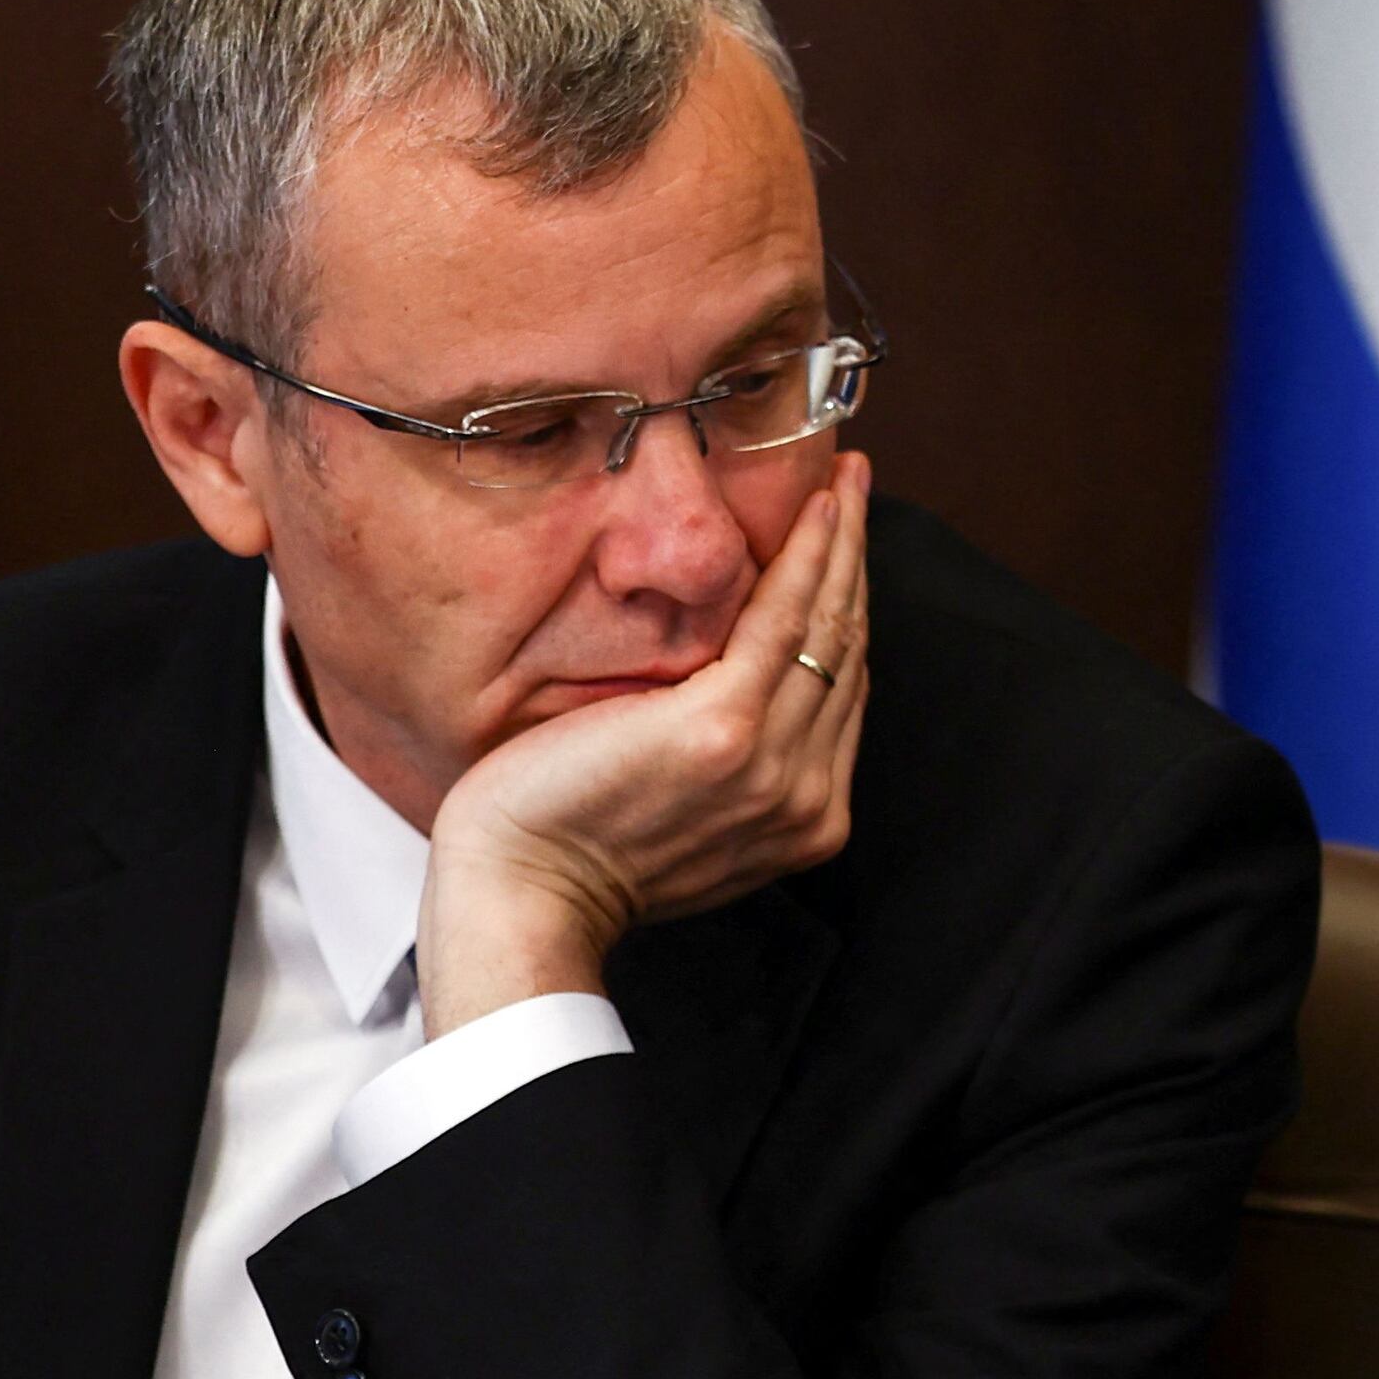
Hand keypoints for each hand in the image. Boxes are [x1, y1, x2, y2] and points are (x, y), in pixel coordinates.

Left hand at [416, 456, 872, 1027]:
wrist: (522, 896)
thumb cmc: (569, 854)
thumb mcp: (681, 821)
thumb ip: (730, 772)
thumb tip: (740, 710)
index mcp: (804, 819)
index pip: (839, 694)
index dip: (847, 611)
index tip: (845, 550)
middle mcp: (805, 794)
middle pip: (846, 653)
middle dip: (856, 563)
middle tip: (856, 487)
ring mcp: (772, 763)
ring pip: (828, 628)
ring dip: (843, 543)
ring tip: (844, 482)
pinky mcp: (724, 726)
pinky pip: (785, 622)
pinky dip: (810, 558)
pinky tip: (818, 511)